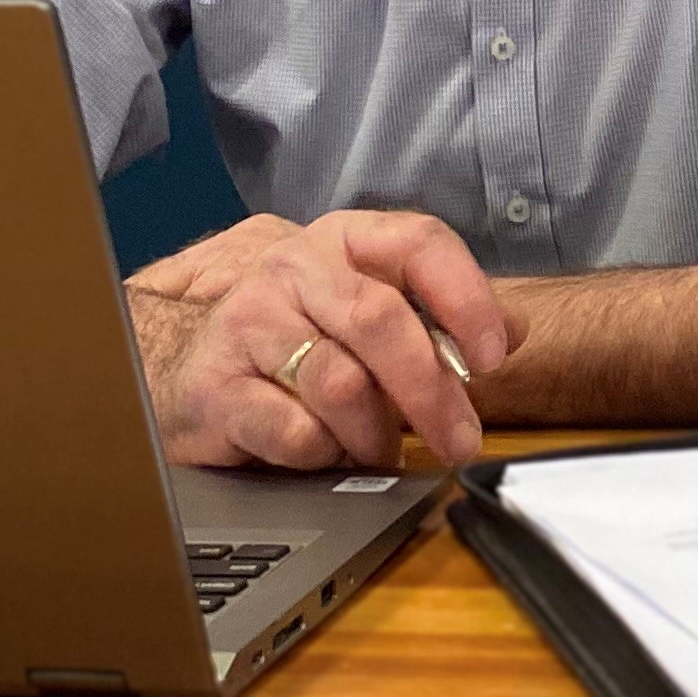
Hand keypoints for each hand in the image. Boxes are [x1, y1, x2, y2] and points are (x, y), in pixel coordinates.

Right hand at [125, 210, 516, 470]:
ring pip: (342, 386)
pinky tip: (322, 452)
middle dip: (432, 391)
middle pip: (380, 320)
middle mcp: (292, 270)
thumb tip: (516, 330)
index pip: (417, 241)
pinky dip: (325, 456)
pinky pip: (297, 433)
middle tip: (461, 440)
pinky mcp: (218, 388)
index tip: (494, 355)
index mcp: (341, 241)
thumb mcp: (366, 311)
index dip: (465, 296)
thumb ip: (440, 317)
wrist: (181, 367)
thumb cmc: (292, 338)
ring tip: (376, 450)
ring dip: (375, 435)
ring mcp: (247, 324)